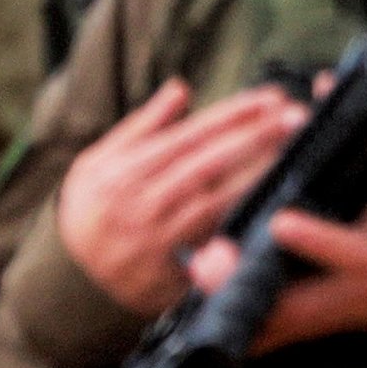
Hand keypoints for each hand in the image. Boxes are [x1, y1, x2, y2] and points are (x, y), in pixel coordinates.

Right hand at [56, 81, 306, 317]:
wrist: (71, 278)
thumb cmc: (89, 211)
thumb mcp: (98, 161)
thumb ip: (142, 125)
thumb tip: (181, 89)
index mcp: (127, 170)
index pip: (190, 134)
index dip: (232, 114)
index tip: (268, 98)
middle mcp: (144, 202)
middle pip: (210, 162)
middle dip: (256, 137)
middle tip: (296, 117)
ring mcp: (161, 237)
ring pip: (219, 201)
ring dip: (259, 175)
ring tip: (293, 153)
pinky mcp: (173, 269)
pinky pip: (215, 242)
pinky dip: (243, 221)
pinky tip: (273, 204)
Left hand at [188, 129, 366, 351]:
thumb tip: (324, 81)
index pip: (349, 251)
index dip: (316, 239)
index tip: (280, 222)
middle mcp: (358, 291)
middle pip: (298, 309)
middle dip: (250, 291)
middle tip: (205, 270)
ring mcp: (339, 314)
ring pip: (280, 327)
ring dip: (236, 312)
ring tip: (191, 293)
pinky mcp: (323, 325)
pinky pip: (276, 333)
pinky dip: (245, 328)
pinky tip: (203, 319)